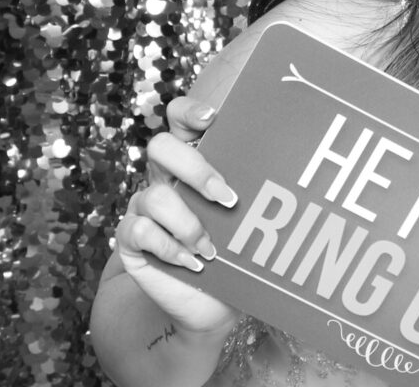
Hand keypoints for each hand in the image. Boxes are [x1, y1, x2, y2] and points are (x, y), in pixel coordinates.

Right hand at [112, 95, 243, 333]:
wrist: (207, 306)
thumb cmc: (232, 256)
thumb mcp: (244, 220)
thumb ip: (252, 193)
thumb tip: (289, 176)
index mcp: (190, 165)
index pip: (178, 120)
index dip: (188, 111)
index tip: (212, 118)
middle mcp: (163, 179)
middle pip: (160, 147)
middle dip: (195, 169)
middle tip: (228, 198)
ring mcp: (143, 208)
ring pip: (154, 196)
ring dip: (190, 225)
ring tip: (212, 250)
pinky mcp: (130, 240)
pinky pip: (140, 231)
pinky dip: (170, 249)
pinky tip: (192, 263)